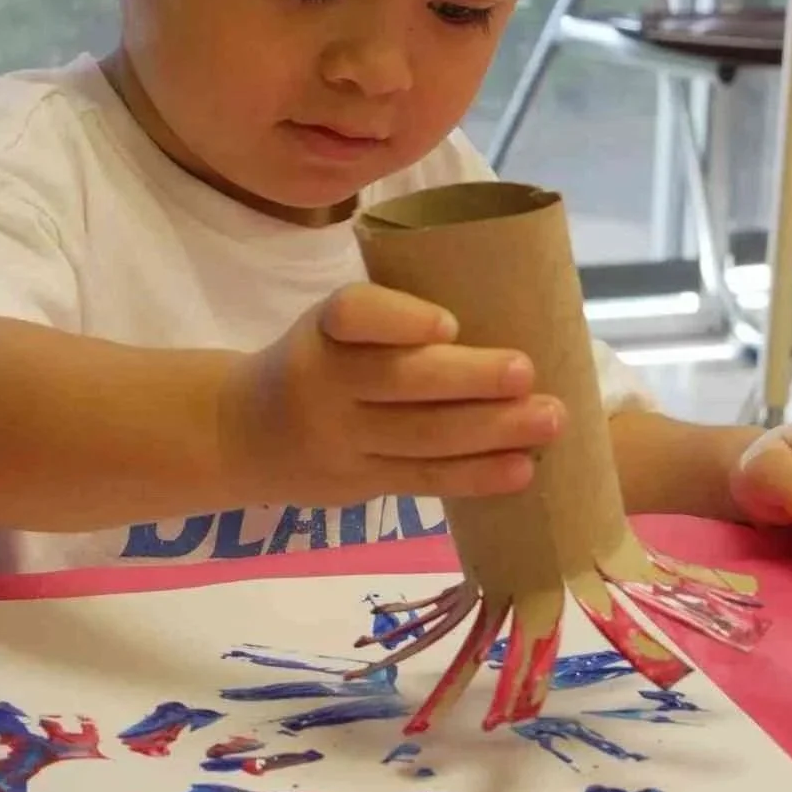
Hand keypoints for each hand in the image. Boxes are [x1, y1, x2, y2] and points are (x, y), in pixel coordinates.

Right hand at [221, 283, 564, 508]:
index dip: (401, 319)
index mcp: (324, 328)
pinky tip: (521, 469)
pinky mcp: (359, 484)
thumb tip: (511, 307)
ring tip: (550, 419)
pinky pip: (423, 479)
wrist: (240, 434)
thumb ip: (392, 319)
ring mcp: (341, 440)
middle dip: (472, 378)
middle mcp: (326, 383)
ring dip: (493, 430)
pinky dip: (475, 475)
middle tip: (528, 372)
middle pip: (402, 382)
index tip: (449, 323)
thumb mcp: (330, 326)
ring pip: (422, 436)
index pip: (355, 315)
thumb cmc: (317, 360)